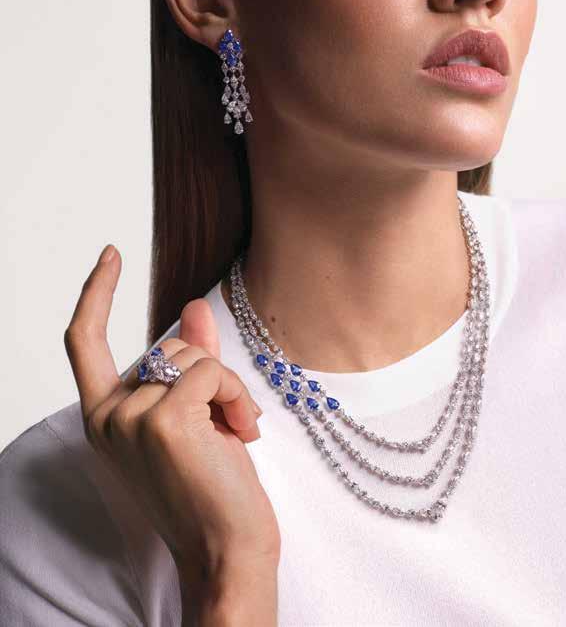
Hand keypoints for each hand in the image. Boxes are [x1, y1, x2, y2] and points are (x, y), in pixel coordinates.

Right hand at [63, 244, 280, 590]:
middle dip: (209, 373)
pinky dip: (237, 395)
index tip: (112, 255)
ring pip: (193, 357)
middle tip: (228, 421)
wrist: (227, 547)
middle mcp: (107, 417)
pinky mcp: (163, 421)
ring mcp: (130, 419)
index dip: (96, 293)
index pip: (85, 342)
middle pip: (167, 347)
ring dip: (227, 387)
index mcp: (104, 417)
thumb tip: (194, 304)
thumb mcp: (194, 416)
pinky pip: (212, 372)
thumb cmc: (210, 485)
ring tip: (235, 430)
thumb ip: (190, 360)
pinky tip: (243, 433)